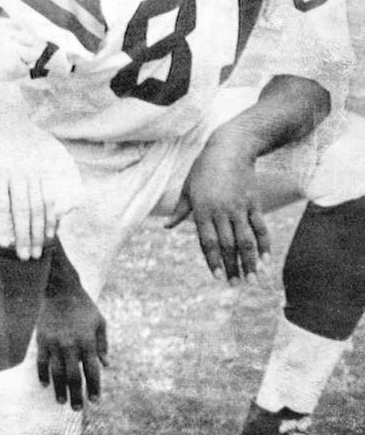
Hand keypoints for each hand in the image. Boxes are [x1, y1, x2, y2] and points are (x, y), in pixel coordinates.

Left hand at [0, 117, 80, 260]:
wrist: (7, 118)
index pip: (1, 204)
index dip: (4, 225)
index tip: (5, 245)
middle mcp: (17, 171)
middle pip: (23, 209)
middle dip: (25, 236)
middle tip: (25, 258)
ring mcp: (35, 170)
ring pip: (40, 205)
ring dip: (40, 231)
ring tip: (38, 251)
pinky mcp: (47, 168)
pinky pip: (52, 196)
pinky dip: (53, 216)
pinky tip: (51, 232)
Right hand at [36, 281, 108, 410]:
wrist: (60, 290)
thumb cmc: (83, 306)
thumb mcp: (100, 322)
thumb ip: (103, 344)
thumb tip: (106, 365)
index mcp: (87, 342)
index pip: (92, 371)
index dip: (94, 387)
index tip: (95, 400)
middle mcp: (71, 345)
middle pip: (73, 376)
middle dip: (76, 395)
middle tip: (78, 409)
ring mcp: (54, 343)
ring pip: (56, 373)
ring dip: (59, 389)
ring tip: (61, 402)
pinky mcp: (42, 339)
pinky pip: (42, 362)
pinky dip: (43, 374)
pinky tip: (45, 385)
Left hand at [165, 136, 268, 284]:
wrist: (230, 148)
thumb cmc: (204, 169)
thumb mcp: (187, 188)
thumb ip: (180, 210)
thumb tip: (167, 227)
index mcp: (202, 209)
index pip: (207, 242)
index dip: (213, 261)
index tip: (218, 278)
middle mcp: (221, 211)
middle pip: (228, 245)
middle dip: (233, 267)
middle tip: (236, 286)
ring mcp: (239, 208)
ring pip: (246, 240)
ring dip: (251, 262)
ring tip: (253, 280)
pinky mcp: (254, 203)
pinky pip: (261, 228)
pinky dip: (265, 245)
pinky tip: (267, 261)